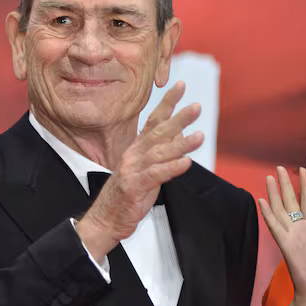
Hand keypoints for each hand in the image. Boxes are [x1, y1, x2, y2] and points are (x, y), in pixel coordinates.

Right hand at [77, 82, 203, 255]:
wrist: (105, 219)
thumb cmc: (126, 195)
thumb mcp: (146, 169)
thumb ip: (161, 151)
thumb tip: (180, 132)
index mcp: (136, 148)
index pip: (153, 120)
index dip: (167, 103)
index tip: (180, 86)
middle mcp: (133, 154)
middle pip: (157, 132)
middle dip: (178, 118)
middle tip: (196, 106)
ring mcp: (132, 169)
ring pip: (159, 152)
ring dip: (181, 143)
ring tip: (200, 135)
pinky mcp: (134, 187)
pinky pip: (155, 175)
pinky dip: (171, 168)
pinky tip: (186, 162)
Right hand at [259, 166, 305, 301]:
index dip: (305, 185)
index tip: (302, 170)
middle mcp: (299, 227)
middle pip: (290, 200)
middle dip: (285, 184)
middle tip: (279, 168)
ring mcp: (290, 234)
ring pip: (280, 209)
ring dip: (274, 193)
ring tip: (269, 177)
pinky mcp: (284, 242)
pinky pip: (274, 225)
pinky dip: (267, 213)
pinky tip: (262, 200)